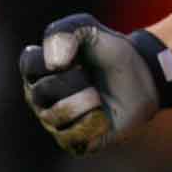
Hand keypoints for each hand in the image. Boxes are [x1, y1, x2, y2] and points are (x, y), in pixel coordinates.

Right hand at [20, 14, 171, 155]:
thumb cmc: (110, 53)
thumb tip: (55, 63)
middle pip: (41, 92)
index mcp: (39, 68)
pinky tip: (104, 115)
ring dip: (86, 101)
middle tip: (90, 76)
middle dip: (74, 80)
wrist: (142, 78)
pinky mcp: (73, 141)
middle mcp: (40, 97)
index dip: (53, 58)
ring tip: (98, 95)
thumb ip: (68, 31)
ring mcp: (54, 121)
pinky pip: (74, 138)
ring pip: (56, 117)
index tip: (75, 56)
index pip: (29, 63)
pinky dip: (95, 122)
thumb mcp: (91, 30)